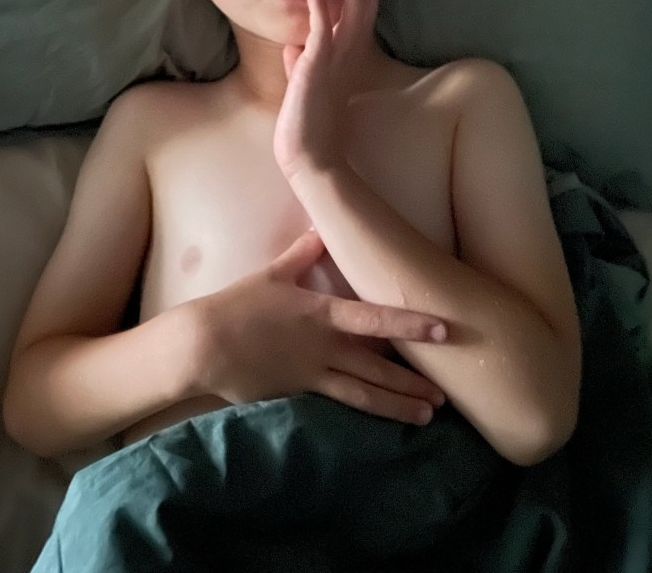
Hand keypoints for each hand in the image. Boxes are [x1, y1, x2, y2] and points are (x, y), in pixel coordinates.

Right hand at [193, 231, 446, 424]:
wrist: (204, 345)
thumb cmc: (237, 304)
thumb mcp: (272, 274)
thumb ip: (300, 253)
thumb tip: (320, 229)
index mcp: (322, 312)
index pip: (376, 318)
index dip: (411, 323)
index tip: (442, 329)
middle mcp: (324, 345)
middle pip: (378, 367)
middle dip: (413, 382)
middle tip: (447, 396)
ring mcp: (312, 373)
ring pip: (363, 393)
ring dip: (397, 405)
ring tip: (427, 415)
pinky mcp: (298, 394)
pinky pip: (337, 405)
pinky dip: (362, 412)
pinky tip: (382, 422)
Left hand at [274, 0, 380, 180]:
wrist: (308, 156)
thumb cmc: (305, 125)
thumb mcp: (301, 87)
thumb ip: (298, 66)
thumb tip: (291, 48)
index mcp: (342, 65)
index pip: (356, 27)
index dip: (363, 2)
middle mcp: (342, 63)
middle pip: (360, 20)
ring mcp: (331, 65)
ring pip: (346, 24)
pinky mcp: (315, 69)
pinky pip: (320, 36)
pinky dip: (319, 14)